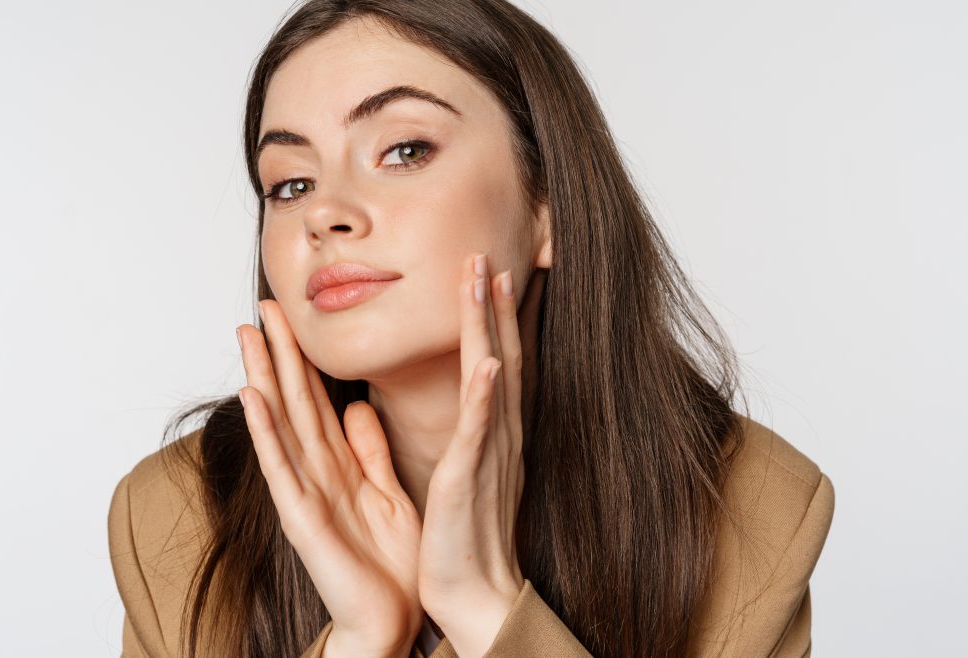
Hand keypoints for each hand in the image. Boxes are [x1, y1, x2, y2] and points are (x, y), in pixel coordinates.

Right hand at [236, 301, 422, 657]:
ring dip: (263, 377)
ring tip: (247, 335)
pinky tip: (252, 396)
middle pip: (293, 400)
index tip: (292, 316)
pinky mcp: (302, 518)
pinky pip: (282, 467)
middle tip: (262, 306)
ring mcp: (304, 492)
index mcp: (337, 463)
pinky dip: (266, 431)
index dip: (303, 356)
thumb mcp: (385, 490)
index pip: (316, 398)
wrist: (390, 617)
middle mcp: (314, 471)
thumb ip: (370, 449)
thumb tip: (359, 405)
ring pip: (281, 423)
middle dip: (278, 352)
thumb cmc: (387, 561)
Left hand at [418, 252, 526, 656]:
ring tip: (488, 279)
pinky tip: (492, 360)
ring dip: (490, 326)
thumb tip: (467, 398)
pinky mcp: (472, 477)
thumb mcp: (467, 469)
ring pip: (493, 375)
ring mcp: (490, 452)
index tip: (486, 272)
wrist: (475, 593)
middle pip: (500, 353)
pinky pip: (482, 428)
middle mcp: (499, 433)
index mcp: (493, 431)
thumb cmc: (467, 535)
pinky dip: (488, 393)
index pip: (496, 360)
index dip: (492, 315)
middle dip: (491, 302)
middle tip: (484, 252)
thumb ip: (469, 430)